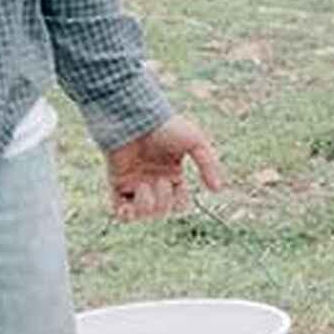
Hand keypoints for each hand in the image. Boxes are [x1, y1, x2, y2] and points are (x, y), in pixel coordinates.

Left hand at [104, 115, 224, 221]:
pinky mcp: (117, 183)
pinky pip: (120, 212)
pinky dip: (125, 215)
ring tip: (142, 187)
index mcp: (172, 173)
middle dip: (163, 201)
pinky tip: (128, 206)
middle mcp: (154, 181)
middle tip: (160, 181)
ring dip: (146, 205)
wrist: (136, 119)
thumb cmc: (166, 127)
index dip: (180, 201)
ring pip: (143, 214)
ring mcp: (134, 183)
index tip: (177, 184)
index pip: (179, 204)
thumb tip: (217, 190)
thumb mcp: (196, 142)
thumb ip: (208, 166)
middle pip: (162, 211)